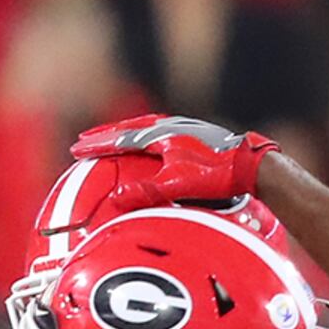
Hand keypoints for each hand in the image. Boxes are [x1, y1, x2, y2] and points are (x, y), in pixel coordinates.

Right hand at [63, 116, 271, 205]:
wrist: (250, 165)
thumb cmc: (216, 176)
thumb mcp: (177, 185)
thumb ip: (147, 192)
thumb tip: (117, 201)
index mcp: (161, 135)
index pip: (121, 139)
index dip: (98, 144)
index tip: (77, 148)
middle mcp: (171, 127)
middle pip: (130, 129)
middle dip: (107, 135)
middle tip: (87, 140)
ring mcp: (184, 129)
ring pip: (147, 128)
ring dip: (127, 132)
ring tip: (113, 139)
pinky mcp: (196, 135)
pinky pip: (163, 132)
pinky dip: (147, 137)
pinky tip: (150, 147)